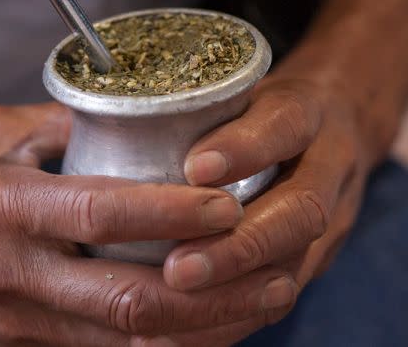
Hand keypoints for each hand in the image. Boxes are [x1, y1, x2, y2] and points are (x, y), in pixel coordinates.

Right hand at [0, 104, 295, 345]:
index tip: (228, 203)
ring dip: (205, 328)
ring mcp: (16, 324)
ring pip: (126, 341)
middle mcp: (12, 275)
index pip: (99, 214)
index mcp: (2, 208)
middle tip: (274, 267)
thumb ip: (60, 126)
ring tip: (265, 302)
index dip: (171, 214)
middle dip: (213, 291)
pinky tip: (211, 327)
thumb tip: (130, 117)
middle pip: (127, 300)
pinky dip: (164, 344)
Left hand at [157, 63, 392, 344]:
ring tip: (177, 297)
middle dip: (239, 245)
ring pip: (295, 263)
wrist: (335, 127)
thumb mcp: (237, 85)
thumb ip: (177, 101)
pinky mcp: (312, 261)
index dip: (244, 148)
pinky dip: (233, 318)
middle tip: (179, 267)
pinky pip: (279, 298)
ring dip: (235, 289)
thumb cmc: (259, 106)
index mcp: (304, 112)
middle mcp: (326, 167)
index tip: (195, 167)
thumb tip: (72, 116)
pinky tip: (185, 327)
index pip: (284, 124)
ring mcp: (328, 221)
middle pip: (301, 211)